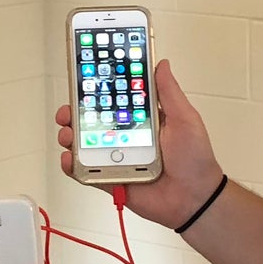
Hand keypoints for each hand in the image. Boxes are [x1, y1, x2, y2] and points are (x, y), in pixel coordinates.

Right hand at [55, 58, 223, 229]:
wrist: (195, 199)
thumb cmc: (195, 159)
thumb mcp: (184, 119)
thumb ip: (169, 93)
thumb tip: (161, 64)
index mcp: (141, 120)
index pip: (114, 100)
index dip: (97, 91)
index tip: (84, 80)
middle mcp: (126, 137)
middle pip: (92, 121)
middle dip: (75, 113)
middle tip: (68, 111)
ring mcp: (116, 159)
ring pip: (84, 145)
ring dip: (70, 137)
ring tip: (68, 135)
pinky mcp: (110, 180)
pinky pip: (86, 172)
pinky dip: (73, 165)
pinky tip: (70, 159)